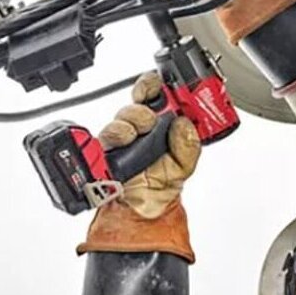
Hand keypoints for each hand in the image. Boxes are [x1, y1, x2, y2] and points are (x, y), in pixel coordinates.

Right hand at [99, 72, 200, 218]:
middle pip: (136, 101)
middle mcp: (140, 126)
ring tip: (138, 134)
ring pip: (121, 115)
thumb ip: (189, 144)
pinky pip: (106, 133)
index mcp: (161, 122)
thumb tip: (184, 123)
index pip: (154, 92)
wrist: (141, 209)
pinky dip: (116, 134)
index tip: (159, 88)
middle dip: (144, 106)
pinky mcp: (107, 148)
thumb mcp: (184, 165)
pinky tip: (125, 141)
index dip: (154, 85)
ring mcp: (122, 136)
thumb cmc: (161, 185)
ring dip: (131, 121)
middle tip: (151, 119)